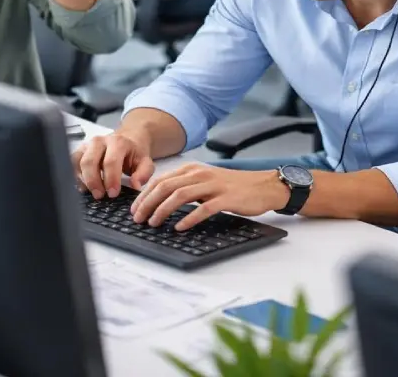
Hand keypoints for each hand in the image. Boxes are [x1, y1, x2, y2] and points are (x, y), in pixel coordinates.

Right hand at [72, 130, 156, 199]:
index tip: (113, 193)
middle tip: (100, 196)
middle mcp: (100, 141)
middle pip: (90, 161)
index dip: (110, 179)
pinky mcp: (79, 151)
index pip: (110, 162)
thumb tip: (135, 185)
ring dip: (83, 180)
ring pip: (78, 162)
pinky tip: (83, 187)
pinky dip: (75, 176)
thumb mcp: (145, 162)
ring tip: (91, 192)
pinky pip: (72, 163)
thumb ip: (144, 173)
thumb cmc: (133, 154)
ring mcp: (87, 145)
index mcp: (118, 142)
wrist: (126, 140)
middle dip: (93, 181)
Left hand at [130, 163, 288, 231]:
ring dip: (163, 210)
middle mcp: (200, 174)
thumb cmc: (233, 187)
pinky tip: (179, 227)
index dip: (144, 195)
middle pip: (166, 187)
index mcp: (193, 169)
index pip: (161, 180)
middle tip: (138, 219)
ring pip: (180, 195)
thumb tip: (160, 201)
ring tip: (153, 223)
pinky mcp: (226, 198)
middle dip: (148, 203)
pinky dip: (188, 218)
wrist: (263, 186)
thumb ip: (186, 186)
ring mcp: (213, 185)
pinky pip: (203, 208)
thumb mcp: (206, 181)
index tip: (134, 209)